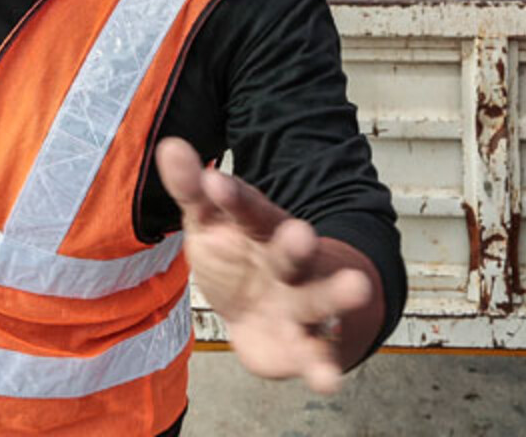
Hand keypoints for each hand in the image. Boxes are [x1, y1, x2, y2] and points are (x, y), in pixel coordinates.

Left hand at [155, 138, 372, 393]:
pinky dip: (323, 366)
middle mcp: (288, 264)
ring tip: (356, 290)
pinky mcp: (304, 344)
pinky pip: (317, 355)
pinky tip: (329, 379)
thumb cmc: (237, 257)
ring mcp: (300, 303)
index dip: (232, 198)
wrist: (264, 311)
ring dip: (336, 295)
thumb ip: (191, 189)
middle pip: (294, 253)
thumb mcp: (209, 222)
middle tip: (301, 234)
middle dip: (298, 245)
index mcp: (261, 231)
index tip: (215, 182)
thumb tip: (170, 147)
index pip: (248, 211)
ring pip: (319, 299)